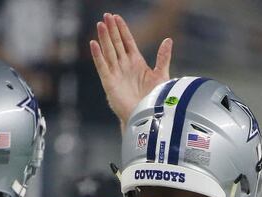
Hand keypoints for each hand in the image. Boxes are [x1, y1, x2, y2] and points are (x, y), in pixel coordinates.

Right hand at [90, 13, 172, 127]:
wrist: (146, 116)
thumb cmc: (153, 99)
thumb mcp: (161, 75)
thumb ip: (163, 57)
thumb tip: (168, 40)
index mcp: (136, 62)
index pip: (127, 42)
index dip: (122, 29)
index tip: (117, 17)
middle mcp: (124, 66)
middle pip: (116, 44)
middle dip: (111, 30)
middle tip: (105, 15)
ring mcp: (116, 73)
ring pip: (108, 52)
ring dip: (104, 38)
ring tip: (100, 25)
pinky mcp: (109, 83)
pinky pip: (102, 66)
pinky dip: (97, 56)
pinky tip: (94, 44)